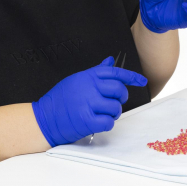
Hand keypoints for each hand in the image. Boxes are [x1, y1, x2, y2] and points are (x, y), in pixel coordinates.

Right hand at [32, 57, 147, 146]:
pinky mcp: (86, 120)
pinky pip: (108, 122)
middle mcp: (89, 87)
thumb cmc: (60, 99)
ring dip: (113, 113)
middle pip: (119, 90)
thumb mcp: (77, 79)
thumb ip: (96, 72)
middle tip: (115, 102)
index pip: (115, 73)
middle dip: (121, 98)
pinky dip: (106, 124)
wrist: (44, 118)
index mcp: (88, 76)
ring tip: (103, 114)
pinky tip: (98, 122)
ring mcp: (88, 103)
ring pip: (115, 108)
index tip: (142, 81)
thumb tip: (110, 61)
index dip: (131, 77)